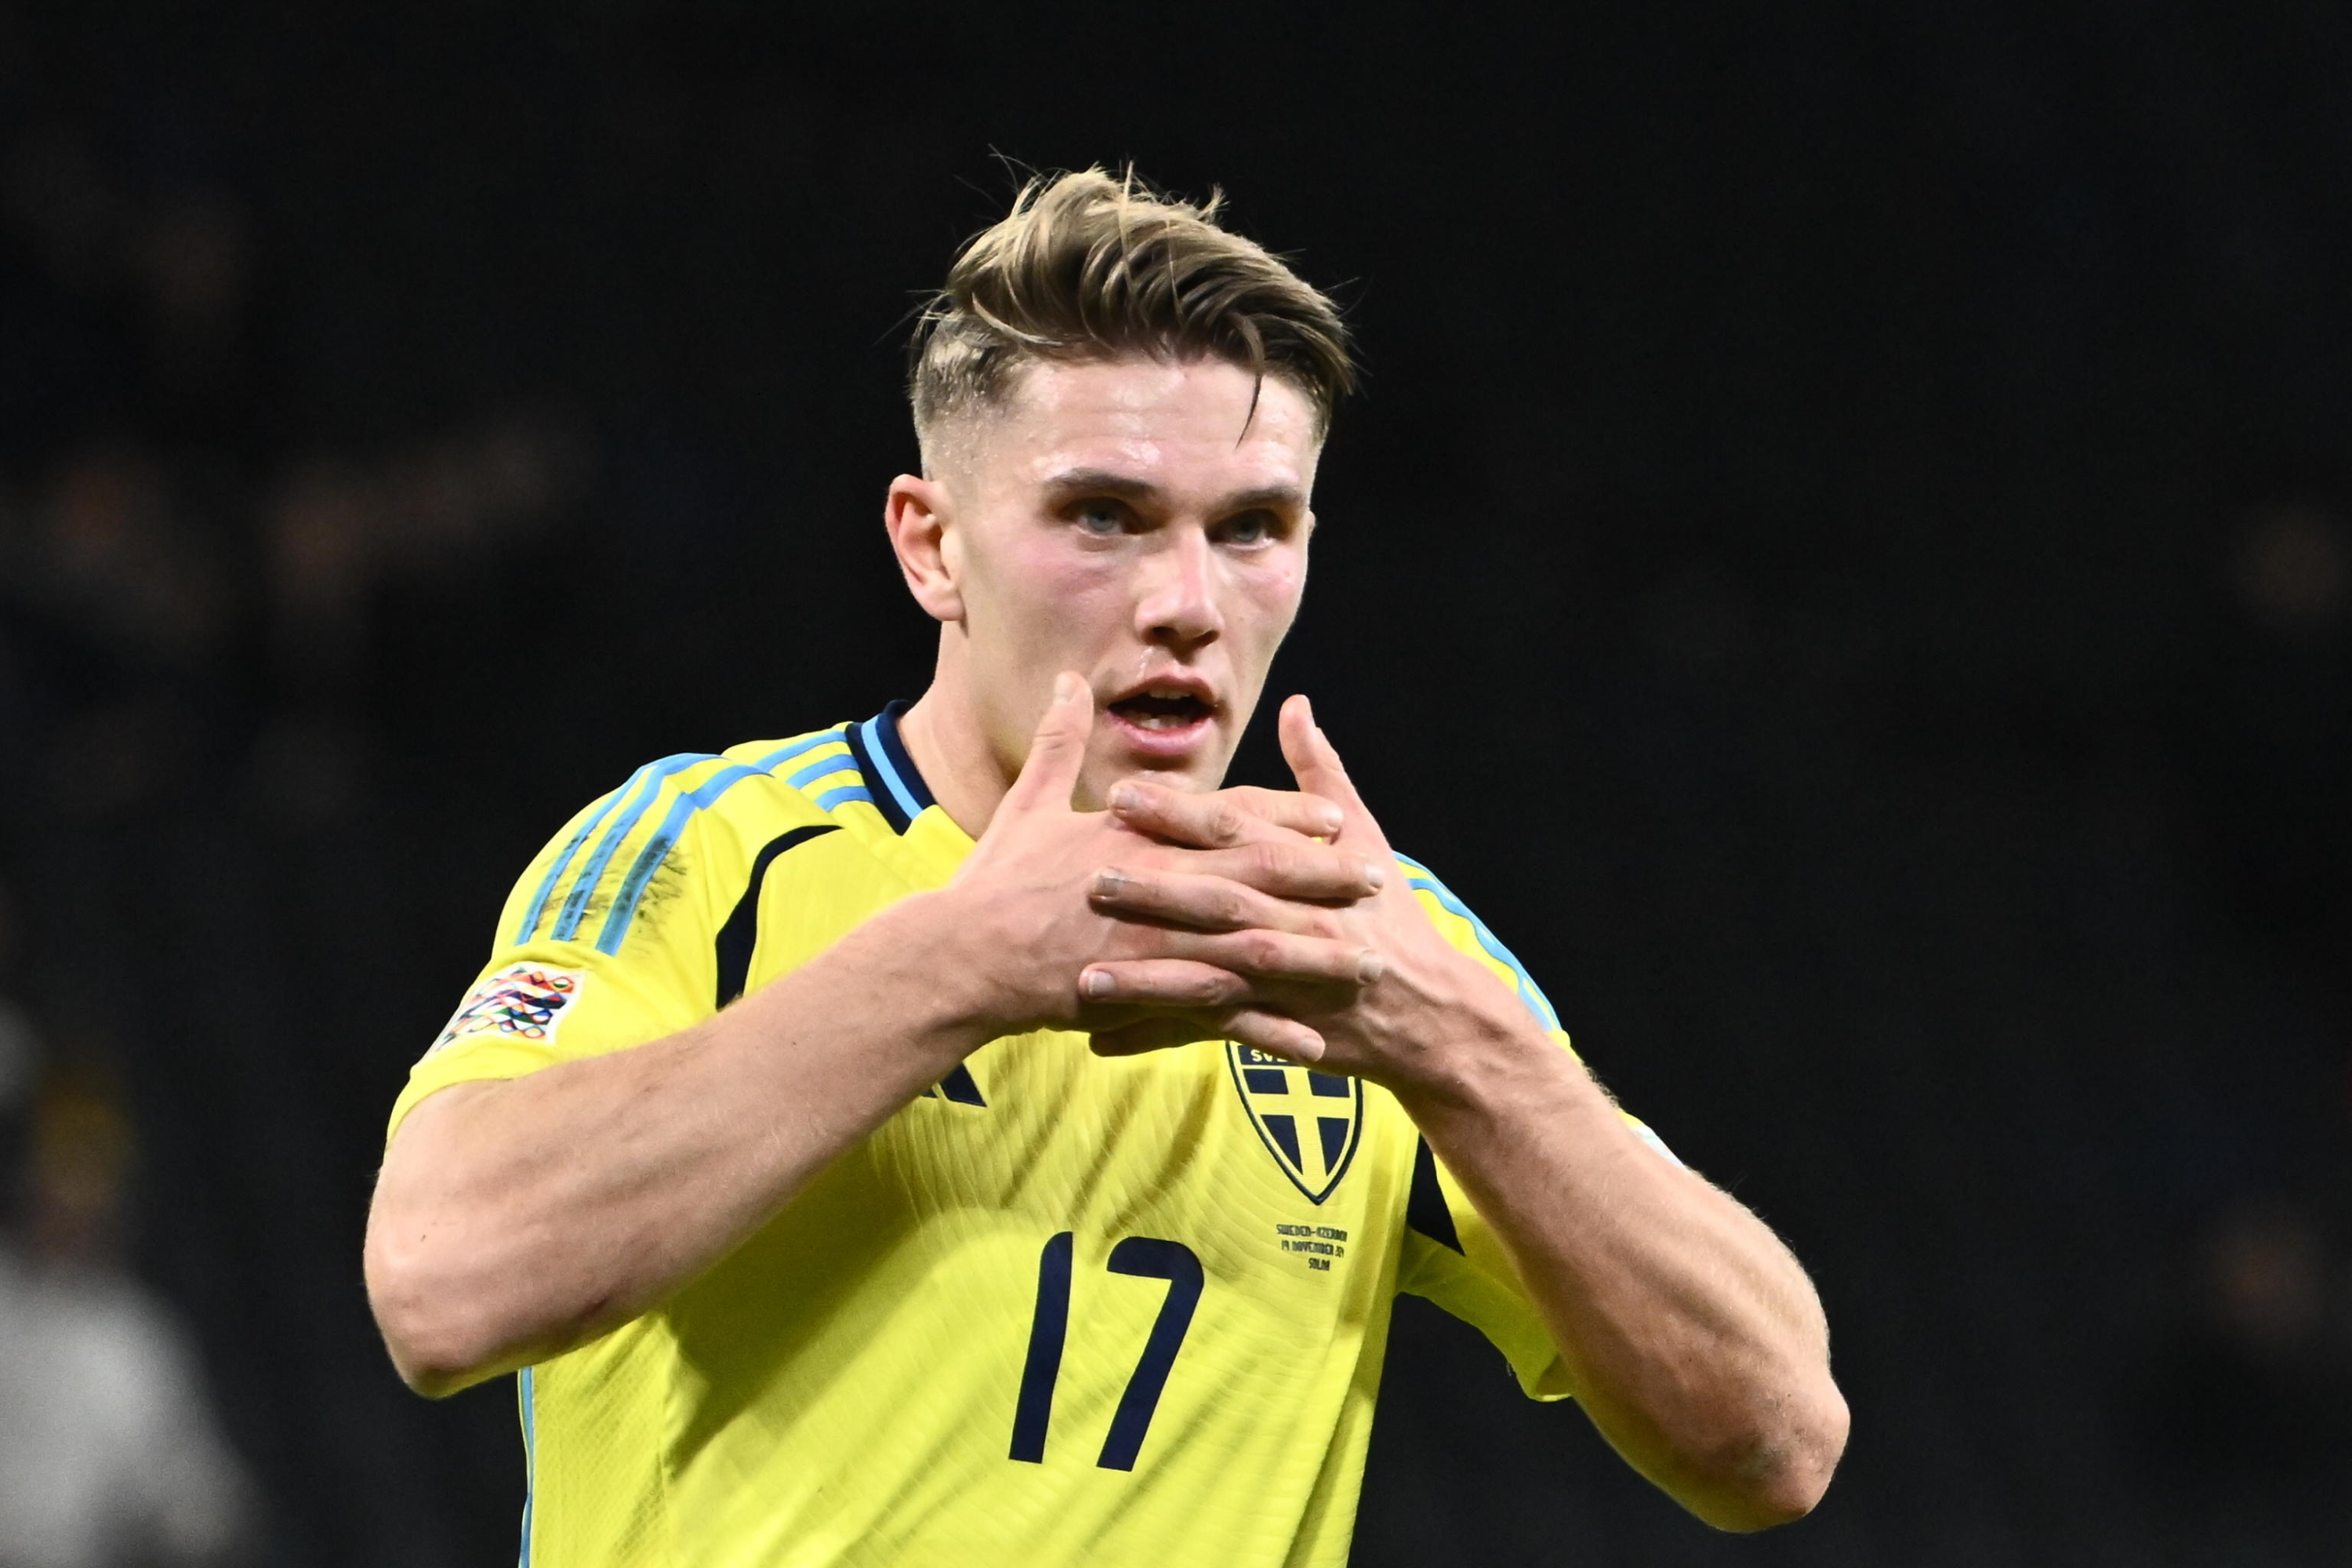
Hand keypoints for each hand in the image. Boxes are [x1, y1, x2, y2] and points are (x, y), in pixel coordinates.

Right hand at [946, 675, 1385, 1060]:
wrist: (961, 956)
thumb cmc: (994, 881)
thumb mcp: (1029, 803)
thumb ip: (1060, 742)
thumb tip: (1070, 681)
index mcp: (1139, 835)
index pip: (1227, 817)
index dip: (1285, 814)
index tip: (1333, 815)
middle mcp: (1158, 882)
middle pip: (1257, 875)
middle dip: (1321, 878)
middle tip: (1377, 879)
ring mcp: (1156, 940)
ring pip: (1253, 944)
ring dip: (1313, 954)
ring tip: (1365, 961)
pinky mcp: (1145, 992)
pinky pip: (1220, 1014)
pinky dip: (1267, 1029)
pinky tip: (1311, 1043)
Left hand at [1082, 695, 1529, 1087]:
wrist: (1427, 1010)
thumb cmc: (1388, 915)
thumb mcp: (1367, 837)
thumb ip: (1320, 772)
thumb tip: (1296, 705)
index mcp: (1309, 867)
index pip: (1237, 831)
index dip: (1180, 814)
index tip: (1122, 796)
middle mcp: (1296, 920)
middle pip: (1219, 899)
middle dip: (1155, 888)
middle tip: (1090, 874)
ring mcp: (1285, 979)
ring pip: (1209, 972)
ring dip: (1148, 974)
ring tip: (1086, 971)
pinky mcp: (1276, 1026)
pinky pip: (1207, 1032)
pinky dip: (1156, 1035)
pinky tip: (1098, 1039)